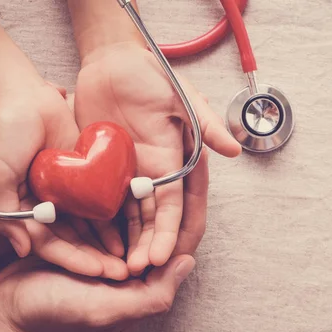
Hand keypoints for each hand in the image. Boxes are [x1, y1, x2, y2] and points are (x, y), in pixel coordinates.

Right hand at [0, 80, 127, 279]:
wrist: (19, 93)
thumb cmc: (2, 135)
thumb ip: (6, 214)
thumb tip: (21, 250)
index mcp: (20, 210)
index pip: (49, 245)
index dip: (73, 260)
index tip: (98, 274)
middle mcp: (43, 205)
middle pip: (72, 239)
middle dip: (95, 257)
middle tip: (122, 274)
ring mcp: (64, 190)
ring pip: (88, 223)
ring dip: (106, 241)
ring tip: (130, 257)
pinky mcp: (80, 173)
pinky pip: (98, 198)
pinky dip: (111, 214)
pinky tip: (131, 227)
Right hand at [0, 147, 207, 331]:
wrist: (9, 313)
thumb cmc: (57, 315)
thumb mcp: (107, 310)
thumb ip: (151, 295)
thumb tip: (189, 261)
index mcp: (147, 281)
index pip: (182, 236)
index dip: (196, 200)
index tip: (202, 161)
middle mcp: (135, 260)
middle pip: (165, 215)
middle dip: (180, 182)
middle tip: (189, 145)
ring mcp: (113, 246)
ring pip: (139, 207)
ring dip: (152, 178)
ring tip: (166, 142)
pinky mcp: (90, 235)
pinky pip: (111, 207)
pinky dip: (120, 184)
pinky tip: (126, 156)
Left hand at [74, 42, 240, 273]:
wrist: (111, 60)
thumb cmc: (152, 73)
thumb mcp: (182, 95)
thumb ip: (205, 123)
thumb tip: (234, 150)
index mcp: (175, 160)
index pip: (178, 205)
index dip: (173, 232)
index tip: (165, 256)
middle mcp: (154, 173)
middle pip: (155, 219)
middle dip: (150, 246)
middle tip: (137, 272)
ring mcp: (128, 172)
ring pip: (130, 217)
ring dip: (128, 242)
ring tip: (118, 268)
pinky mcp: (103, 168)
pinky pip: (103, 202)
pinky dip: (103, 224)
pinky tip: (96, 245)